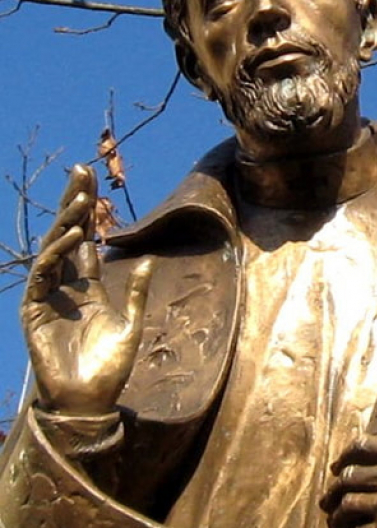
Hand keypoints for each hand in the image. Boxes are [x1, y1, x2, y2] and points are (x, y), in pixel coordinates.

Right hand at [21, 164, 152, 415]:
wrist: (89, 398)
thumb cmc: (110, 367)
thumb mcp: (132, 324)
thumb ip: (138, 292)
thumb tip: (150, 259)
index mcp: (88, 287)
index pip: (86, 241)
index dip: (89, 212)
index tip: (93, 182)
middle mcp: (66, 286)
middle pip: (68, 235)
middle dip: (73, 203)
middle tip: (81, 171)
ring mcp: (48, 296)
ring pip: (54, 248)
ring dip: (67, 222)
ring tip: (82, 198)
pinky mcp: (34, 310)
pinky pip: (45, 274)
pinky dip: (59, 253)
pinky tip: (76, 235)